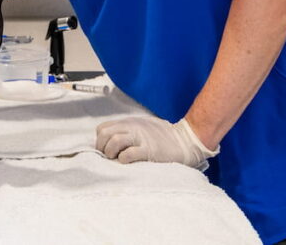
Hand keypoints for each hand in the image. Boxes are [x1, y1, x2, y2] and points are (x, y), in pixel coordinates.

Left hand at [95, 116, 218, 169]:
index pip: (103, 128)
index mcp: (129, 123)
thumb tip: (112, 142)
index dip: (100, 140)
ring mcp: (140, 139)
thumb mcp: (142, 127)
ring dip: (111, 153)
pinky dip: (123, 160)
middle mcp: (132, 128)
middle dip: (102, 147)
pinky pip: (128, 154)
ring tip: (116, 160)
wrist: (185, 140)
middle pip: (105, 134)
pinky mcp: (149, 150)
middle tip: (109, 157)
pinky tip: (127, 162)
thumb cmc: (163, 136)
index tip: (105, 150)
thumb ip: (128, 131)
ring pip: (114, 141)